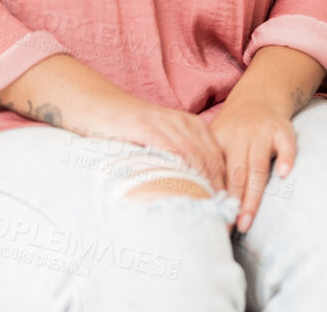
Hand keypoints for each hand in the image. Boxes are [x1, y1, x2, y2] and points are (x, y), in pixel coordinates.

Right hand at [81, 97, 229, 199]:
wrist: (101, 109)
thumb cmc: (130, 134)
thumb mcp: (162, 146)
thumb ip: (179, 164)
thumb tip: (195, 198)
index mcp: (195, 128)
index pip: (218, 160)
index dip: (224, 186)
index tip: (225, 211)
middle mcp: (187, 124)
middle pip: (212, 161)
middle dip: (217, 191)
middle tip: (218, 218)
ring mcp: (169, 125)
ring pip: (196, 158)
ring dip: (202, 186)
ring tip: (204, 211)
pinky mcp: (149, 127)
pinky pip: (172, 151)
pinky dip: (179, 173)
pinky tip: (181, 192)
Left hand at [209, 94, 298, 233]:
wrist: (260, 97)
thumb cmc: (234, 129)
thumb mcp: (215, 139)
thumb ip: (208, 165)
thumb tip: (196, 201)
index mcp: (219, 139)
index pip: (215, 172)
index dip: (213, 197)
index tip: (211, 219)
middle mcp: (240, 135)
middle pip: (236, 174)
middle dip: (233, 203)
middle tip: (229, 228)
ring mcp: (263, 132)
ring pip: (257, 167)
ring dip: (253, 196)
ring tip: (246, 221)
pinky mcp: (283, 130)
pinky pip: (286, 145)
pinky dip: (286, 158)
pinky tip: (284, 174)